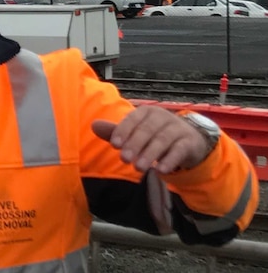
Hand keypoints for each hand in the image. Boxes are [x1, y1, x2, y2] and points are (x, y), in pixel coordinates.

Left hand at [92, 105, 212, 173]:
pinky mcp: (189, 142)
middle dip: (135, 145)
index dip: (123, 131)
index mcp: (146, 111)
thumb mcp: (136, 132)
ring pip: (162, 140)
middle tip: (124, 159)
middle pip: (147, 130)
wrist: (189, 139)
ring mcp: (178, 128)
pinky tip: (160, 171)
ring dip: (150, 154)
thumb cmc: (155, 135)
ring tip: (139, 168)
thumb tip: (93, 125)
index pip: (133, 119)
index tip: (114, 145)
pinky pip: (179, 150)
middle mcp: (162, 116)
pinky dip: (170, 160)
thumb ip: (116, 131)